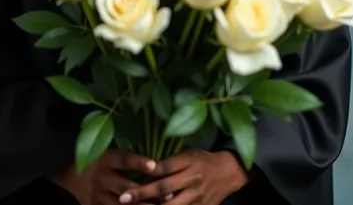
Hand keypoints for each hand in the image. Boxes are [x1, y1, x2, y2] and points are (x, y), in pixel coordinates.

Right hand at [50, 150, 163, 204]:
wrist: (68, 175)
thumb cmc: (95, 158)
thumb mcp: (105, 150)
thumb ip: (124, 155)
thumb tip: (152, 153)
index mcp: (105, 159)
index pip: (125, 160)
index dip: (140, 162)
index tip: (156, 165)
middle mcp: (101, 177)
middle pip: (127, 187)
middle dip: (148, 192)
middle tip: (169, 193)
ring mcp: (98, 195)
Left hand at [119, 150, 248, 204]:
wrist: (228, 173)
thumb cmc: (204, 160)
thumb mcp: (189, 153)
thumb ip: (170, 162)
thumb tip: (147, 168)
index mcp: (189, 162)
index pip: (165, 167)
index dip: (147, 171)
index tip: (130, 174)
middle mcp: (193, 180)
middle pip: (164, 189)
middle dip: (142, 194)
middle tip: (124, 198)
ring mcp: (197, 198)